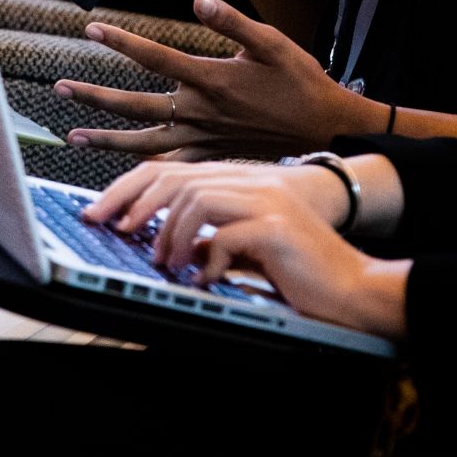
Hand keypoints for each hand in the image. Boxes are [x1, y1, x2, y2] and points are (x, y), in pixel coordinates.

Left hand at [55, 0, 383, 157]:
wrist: (326, 129)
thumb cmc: (302, 82)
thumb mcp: (273, 43)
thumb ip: (232, 21)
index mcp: (211, 79)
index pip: (154, 57)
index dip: (120, 42)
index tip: (90, 29)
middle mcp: (200, 112)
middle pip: (135, 104)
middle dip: (94, 96)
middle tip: (59, 88)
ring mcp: (204, 137)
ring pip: (144, 142)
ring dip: (106, 138)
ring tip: (73, 135)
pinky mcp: (212, 154)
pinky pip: (169, 164)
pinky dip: (142, 166)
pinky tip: (122, 165)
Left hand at [85, 160, 408, 335]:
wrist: (355, 285)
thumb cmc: (302, 270)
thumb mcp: (248, 247)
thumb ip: (215, 237)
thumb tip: (173, 247)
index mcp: (242, 181)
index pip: (174, 170)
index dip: (131, 187)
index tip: (101, 211)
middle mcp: (253, 181)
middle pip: (177, 176)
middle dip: (133, 201)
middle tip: (110, 227)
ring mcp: (267, 201)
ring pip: (196, 197)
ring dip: (169, 234)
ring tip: (164, 262)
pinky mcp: (277, 227)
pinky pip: (225, 235)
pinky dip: (205, 259)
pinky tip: (204, 277)